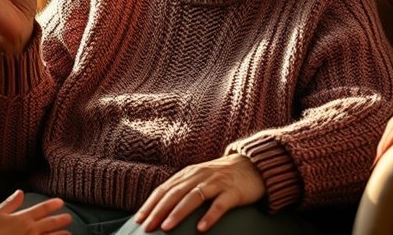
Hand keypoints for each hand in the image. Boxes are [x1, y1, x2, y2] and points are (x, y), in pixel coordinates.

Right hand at [0, 190, 71, 234]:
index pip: (42, 209)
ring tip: (68, 233)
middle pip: (50, 223)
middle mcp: (31, 230)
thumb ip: (11, 203)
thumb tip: (20, 192)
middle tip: (69, 217)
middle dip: (61, 220)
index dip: (53, 205)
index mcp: (23, 218)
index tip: (61, 202)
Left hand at [134, 154, 264, 232]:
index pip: (164, 189)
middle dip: (158, 211)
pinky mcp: (233, 191)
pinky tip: (201, 229)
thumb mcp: (199, 179)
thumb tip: (161, 209)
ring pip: (193, 197)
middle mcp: (199, 176)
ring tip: (167, 227)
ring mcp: (216, 182)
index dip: (151, 204)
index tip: (139, 219)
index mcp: (188, 174)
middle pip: (174, 193)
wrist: (253, 165)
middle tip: (147, 227)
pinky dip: (209, 216)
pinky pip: (220, 205)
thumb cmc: (222, 177)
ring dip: (178, 213)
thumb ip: (183, 190)